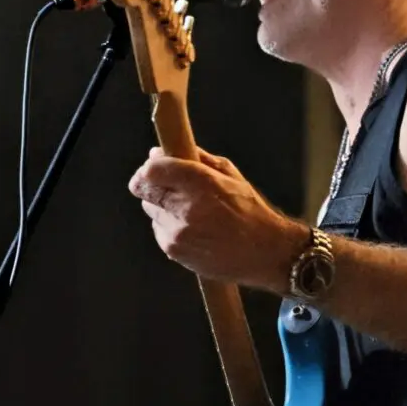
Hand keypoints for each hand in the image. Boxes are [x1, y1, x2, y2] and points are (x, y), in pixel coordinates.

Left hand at [128, 147, 306, 290]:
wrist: (264, 252)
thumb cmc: (250, 210)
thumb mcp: (230, 174)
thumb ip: (195, 159)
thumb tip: (159, 153)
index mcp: (201, 183)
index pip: (152, 170)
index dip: (150, 166)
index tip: (155, 166)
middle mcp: (185, 207)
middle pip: (142, 189)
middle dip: (150, 184)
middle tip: (165, 185)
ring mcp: (177, 232)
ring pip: (150, 210)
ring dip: (162, 206)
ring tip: (189, 211)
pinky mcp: (174, 250)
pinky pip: (159, 230)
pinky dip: (169, 226)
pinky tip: (193, 229)